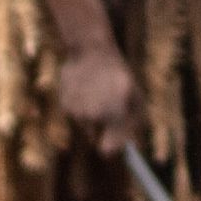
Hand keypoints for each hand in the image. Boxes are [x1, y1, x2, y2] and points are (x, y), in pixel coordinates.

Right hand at [55, 36, 141, 150]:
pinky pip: (75, 116)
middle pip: (96, 139)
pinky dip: (80, 108)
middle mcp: (94, 115)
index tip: (115, 146)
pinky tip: (85, 90)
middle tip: (108, 111)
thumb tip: (128, 147)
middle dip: (103, 130)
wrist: (91, 51)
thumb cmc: (119, 75)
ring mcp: (77, 110)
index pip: (109, 149)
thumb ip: (133, 124)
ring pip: (85, 126)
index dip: (112, 148)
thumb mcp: (135, 96)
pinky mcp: (64, 105)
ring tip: (97, 95)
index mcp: (116, 113)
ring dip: (91, 117)